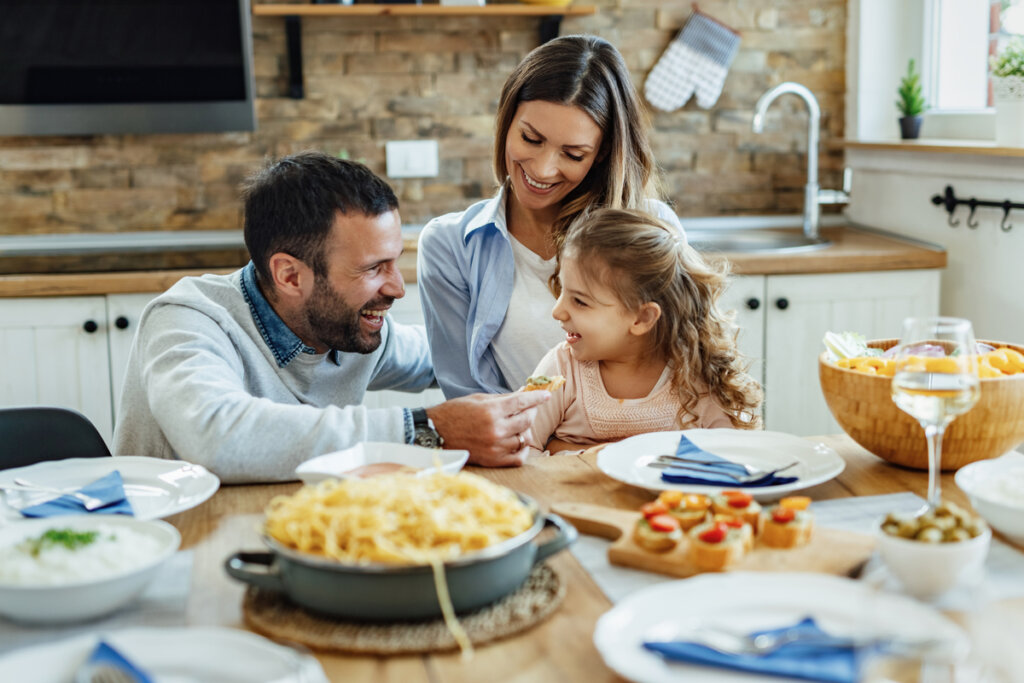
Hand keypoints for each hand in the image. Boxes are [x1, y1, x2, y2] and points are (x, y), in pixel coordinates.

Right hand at [427, 391, 549, 466]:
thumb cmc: (454, 413)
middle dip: (533, 411)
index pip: (522, 402)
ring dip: (525, 430)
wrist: (434, 434)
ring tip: (520, 424)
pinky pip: (518, 458)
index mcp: (491, 411)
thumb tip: (523, 394)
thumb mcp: (478, 399)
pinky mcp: (492, 460)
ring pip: (523, 438)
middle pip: (526, 420)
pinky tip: (520, 443)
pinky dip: (523, 451)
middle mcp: (495, 429)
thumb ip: (502, 398)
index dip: (537, 397)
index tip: (546, 395)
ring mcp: (495, 447)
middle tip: (532, 407)